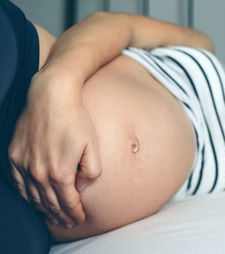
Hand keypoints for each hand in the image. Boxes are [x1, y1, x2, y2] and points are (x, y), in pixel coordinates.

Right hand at [8, 73, 101, 227]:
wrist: (50, 96)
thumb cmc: (75, 119)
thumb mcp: (92, 145)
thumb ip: (91, 171)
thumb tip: (81, 186)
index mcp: (60, 172)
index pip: (68, 202)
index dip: (75, 213)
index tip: (80, 219)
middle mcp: (39, 172)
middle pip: (50, 202)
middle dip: (61, 215)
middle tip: (68, 222)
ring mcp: (24, 164)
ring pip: (33, 196)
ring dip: (44, 208)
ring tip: (54, 215)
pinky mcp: (14, 156)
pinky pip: (19, 183)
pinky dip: (28, 195)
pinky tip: (34, 198)